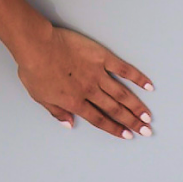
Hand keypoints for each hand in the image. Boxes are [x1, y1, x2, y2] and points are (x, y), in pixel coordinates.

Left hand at [14, 25, 154, 138]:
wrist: (37, 45)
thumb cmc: (34, 70)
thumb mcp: (40, 97)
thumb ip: (56, 112)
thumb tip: (69, 124)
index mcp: (75, 102)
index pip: (99, 119)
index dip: (114, 128)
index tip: (127, 135)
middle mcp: (89, 91)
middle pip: (114, 109)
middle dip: (131, 122)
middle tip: (146, 131)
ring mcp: (97, 73)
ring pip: (121, 93)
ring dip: (136, 106)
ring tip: (148, 116)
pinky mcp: (100, 56)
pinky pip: (122, 68)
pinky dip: (136, 77)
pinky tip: (147, 85)